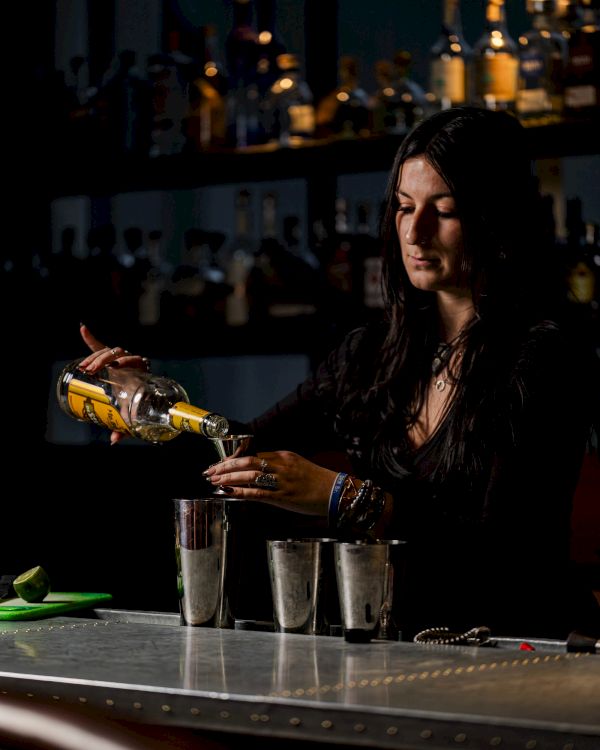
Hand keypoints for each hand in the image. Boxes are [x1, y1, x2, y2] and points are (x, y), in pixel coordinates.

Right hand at [77, 324, 150, 444]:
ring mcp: (120, 358)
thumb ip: (127, 426)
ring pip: (108, 350)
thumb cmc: (142, 405)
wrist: (149, 397)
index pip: (135, 360)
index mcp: (141, 371)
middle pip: (118, 353)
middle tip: (91, 370)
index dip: (127, 361)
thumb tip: (114, 440)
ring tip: (83, 366)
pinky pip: (100, 347)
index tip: (116, 367)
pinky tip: (82, 328)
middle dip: (104, 359)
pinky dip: (91, 338)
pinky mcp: (110, 359)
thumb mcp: (135, 414)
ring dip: (95, 356)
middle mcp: (131, 361)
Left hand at [203, 451, 336, 516]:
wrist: (335, 492)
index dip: (233, 459)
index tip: (220, 464)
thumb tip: (257, 471)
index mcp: (283, 455)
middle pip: (247, 461)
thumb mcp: (296, 466)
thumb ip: (278, 466)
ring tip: (214, 480)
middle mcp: (281, 465)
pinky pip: (256, 493)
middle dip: (225, 466)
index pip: (253, 453)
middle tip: (210, 470)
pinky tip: (228, 493)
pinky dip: (240, 492)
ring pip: (249, 475)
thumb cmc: (316, 481)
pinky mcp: (283, 496)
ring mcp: (282, 481)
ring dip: (228, 478)